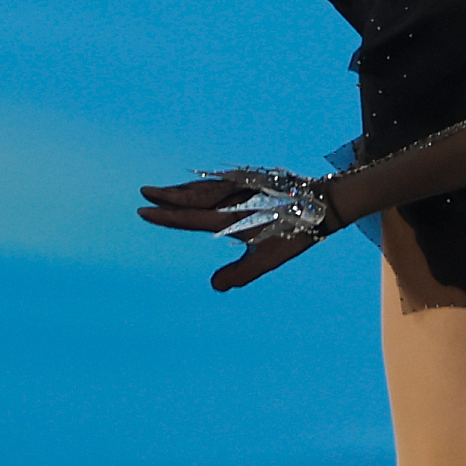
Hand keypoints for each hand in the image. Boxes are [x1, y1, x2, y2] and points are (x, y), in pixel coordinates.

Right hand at [139, 170, 335, 291]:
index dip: (166, 216)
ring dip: (182, 189)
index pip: (190, 217)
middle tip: (144, 192)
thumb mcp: (269, 258)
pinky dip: (202, 183)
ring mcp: (241, 186)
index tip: (144, 210)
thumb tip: (215, 287)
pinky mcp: (250, 178)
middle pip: (192, 196)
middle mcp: (232, 199)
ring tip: (164, 190)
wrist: (321, 203)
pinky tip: (199, 185)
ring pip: (204, 187)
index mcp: (231, 219)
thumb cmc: (295, 232)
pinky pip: (218, 181)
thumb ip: (240, 273)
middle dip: (167, 195)